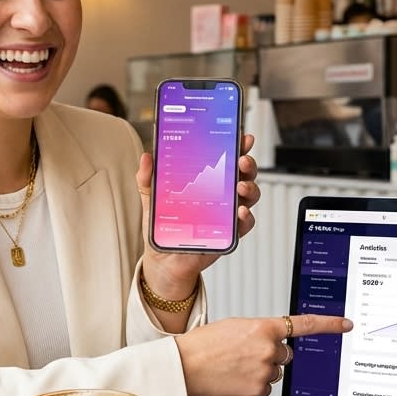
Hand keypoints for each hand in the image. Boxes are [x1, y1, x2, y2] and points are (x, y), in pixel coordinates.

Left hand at [137, 134, 260, 298]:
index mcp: (207, 180)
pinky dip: (246, 217)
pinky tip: (240, 212)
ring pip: (249, 195)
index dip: (236, 145)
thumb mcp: (152, 198)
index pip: (225, 158)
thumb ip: (148, 178)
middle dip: (247, 164)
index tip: (241, 137)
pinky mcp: (229, 233)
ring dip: (250, 188)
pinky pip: (245, 224)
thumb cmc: (163, 225)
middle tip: (242, 160)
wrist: (163, 258)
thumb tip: (146, 157)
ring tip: (241, 186)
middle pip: (243, 173)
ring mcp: (228, 213)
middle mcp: (222, 193)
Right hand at [175, 314, 352, 395]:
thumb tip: (273, 343)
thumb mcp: (235, 326)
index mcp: (264, 327)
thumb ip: (260, 332)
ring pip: (275, 372)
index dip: (329, 324)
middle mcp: (269, 349)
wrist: (185, 365)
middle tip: (245, 354)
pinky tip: (234, 379)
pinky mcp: (258, 391)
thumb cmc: (204, 344)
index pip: (304, 324)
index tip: (346, 324)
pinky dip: (252, 385)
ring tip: (234, 366)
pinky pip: (264, 388)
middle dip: (271, 355)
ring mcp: (265, 371)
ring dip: (260, 370)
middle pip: (286, 354)